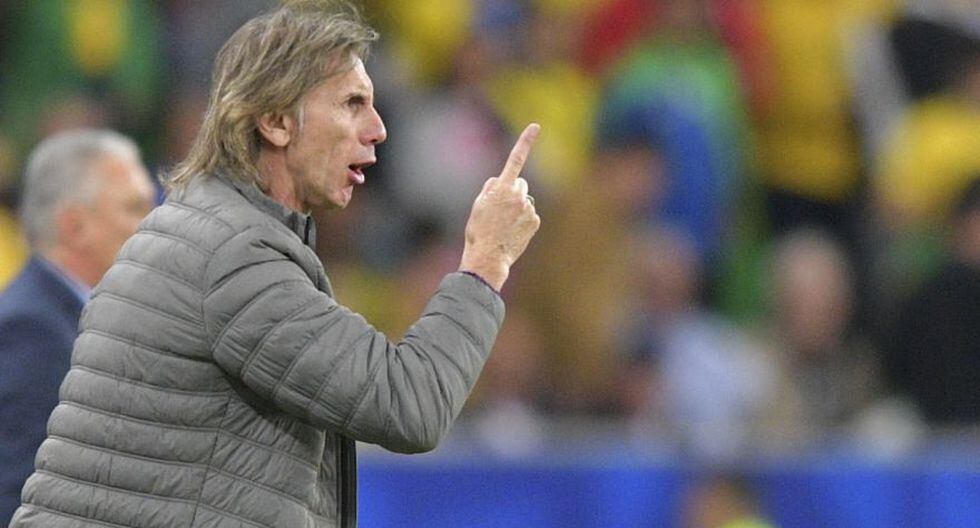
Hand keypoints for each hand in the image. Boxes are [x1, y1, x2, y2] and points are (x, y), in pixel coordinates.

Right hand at [460, 123, 541, 290]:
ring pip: (524, 201)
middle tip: (499, 210)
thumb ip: (490, 189)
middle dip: (513, 191)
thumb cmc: (478, 231)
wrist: (488, 256)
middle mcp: (518, 195)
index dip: (526, 141)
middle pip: (520, 184)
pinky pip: (529, 215)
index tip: (535, 126)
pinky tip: (512, 232)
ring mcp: (528, 208)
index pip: (515, 158)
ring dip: (517, 208)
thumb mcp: (478, 205)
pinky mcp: (535, 221)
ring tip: (503, 225)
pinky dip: (522, 221)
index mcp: (502, 188)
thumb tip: (499, 182)